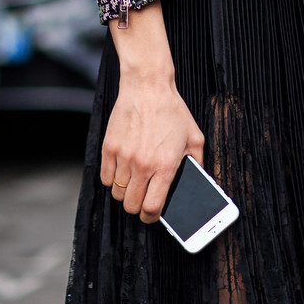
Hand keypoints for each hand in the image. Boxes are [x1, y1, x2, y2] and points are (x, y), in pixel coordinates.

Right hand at [99, 3, 204, 223]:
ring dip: (125, 193)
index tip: (151, 215)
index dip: (151, 217)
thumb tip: (197, 183)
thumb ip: (198, 164)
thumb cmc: (172, 111)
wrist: (148, 86)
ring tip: (132, 184)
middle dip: (137, 207)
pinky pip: (105, 178)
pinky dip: (112, 180)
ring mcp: (124, 157)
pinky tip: (120, 173)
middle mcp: (142, 165)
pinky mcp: (109, 147)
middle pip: (131, 205)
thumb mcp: (195, 138)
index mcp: (165, 166)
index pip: (152, 208)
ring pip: (117, 193)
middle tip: (142, 199)